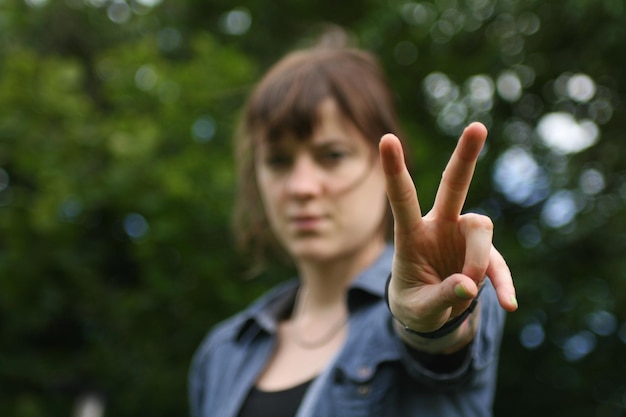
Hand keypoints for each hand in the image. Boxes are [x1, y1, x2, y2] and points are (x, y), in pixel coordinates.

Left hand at [380, 122, 517, 333]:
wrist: (431, 316)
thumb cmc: (415, 305)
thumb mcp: (419, 309)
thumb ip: (440, 297)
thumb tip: (468, 285)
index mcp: (410, 234)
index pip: (402, 199)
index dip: (395, 170)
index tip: (388, 138)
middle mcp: (438, 226)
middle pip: (454, 185)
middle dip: (466, 157)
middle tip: (477, 126)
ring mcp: (463, 237)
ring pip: (481, 227)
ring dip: (479, 260)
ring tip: (467, 291)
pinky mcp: (484, 255)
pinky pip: (499, 263)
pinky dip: (503, 283)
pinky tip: (508, 304)